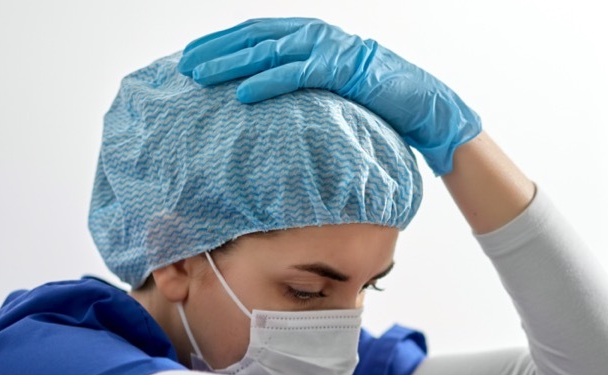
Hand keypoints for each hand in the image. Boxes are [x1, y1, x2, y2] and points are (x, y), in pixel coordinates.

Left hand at [179, 18, 481, 175]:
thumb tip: (265, 104)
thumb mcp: (331, 92)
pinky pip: (298, 74)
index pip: (257, 34)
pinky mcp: (343, 69)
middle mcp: (316, 35)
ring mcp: (330, 49)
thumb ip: (302, 88)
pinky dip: (268, 82)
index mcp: (311, 37)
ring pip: (269, 51)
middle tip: (183, 66)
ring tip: (200, 77)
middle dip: (216, 50)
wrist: (424, 106)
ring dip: (231, 64)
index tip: (191, 57)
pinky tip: (243, 95)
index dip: (222, 43)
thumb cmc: (378, 103)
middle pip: (255, 37)